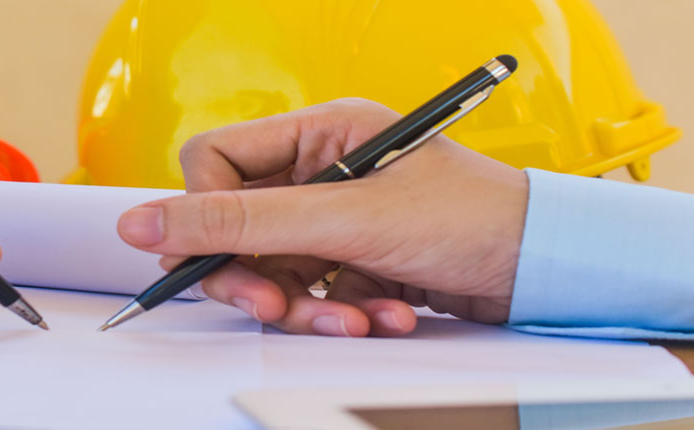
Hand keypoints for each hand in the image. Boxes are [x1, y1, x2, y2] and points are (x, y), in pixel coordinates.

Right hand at [117, 98, 526, 336]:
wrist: (549, 269)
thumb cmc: (473, 215)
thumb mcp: (343, 217)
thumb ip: (239, 221)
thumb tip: (143, 223)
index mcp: (318, 132)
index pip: (217, 163)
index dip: (206, 212)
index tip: (211, 254)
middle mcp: (321, 173)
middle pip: (238, 228)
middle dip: (256, 275)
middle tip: (273, 304)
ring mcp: (338, 222)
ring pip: (273, 272)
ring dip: (306, 306)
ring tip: (353, 316)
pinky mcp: (356, 264)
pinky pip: (312, 295)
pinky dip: (340, 314)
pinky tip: (385, 313)